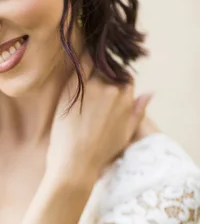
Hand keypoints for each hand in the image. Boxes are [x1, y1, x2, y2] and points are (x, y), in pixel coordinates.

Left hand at [46, 55, 152, 183]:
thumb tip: (149, 92)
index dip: (116, 82)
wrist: (76, 163)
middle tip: (91, 84)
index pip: (125, 79)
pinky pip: (81, 64)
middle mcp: (113, 89)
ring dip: (91, 69)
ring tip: (83, 78)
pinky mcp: (75, 88)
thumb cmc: (100, 153)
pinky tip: (77, 62)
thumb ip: (138, 111)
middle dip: (104, 75)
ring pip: (95, 67)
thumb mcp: (127, 133)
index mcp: (127, 99)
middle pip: (110, 72)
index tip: (106, 87)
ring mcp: (94, 86)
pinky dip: (81, 61)